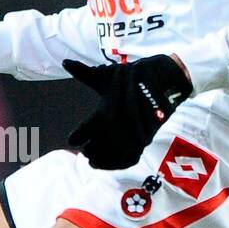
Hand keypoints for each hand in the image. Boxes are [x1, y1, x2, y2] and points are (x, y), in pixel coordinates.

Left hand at [63, 53, 192, 168]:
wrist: (163, 80)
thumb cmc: (131, 76)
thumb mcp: (106, 75)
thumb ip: (84, 73)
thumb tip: (65, 62)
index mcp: (106, 111)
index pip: (85, 131)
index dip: (76, 137)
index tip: (72, 139)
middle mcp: (119, 126)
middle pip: (96, 148)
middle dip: (88, 150)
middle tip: (83, 150)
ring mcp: (133, 136)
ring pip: (112, 157)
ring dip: (100, 161)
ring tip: (92, 160)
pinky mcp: (145, 141)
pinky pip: (128, 160)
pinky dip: (117, 165)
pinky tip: (108, 163)